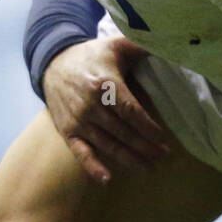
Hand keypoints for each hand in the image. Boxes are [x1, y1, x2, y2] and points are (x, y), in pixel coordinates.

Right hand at [43, 36, 168, 182]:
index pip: (131, 111)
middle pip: (123, 132)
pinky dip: (92, 167)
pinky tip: (106, 179)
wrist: (54, 63)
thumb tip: (167, 42)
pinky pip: (81, 152)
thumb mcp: (116, 45)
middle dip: (145, 147)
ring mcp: (79, 120)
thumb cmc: (92, 56)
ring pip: (108, 145)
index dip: (148, 127)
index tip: (163, 138)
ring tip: (148, 169)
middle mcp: (91, 105)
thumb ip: (141, 45)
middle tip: (164, 156)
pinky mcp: (67, 131)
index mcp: (105, 84)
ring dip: (129, 160)